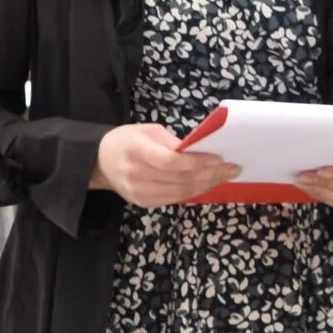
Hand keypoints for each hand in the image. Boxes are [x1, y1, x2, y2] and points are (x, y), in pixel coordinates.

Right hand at [94, 123, 237, 207]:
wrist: (100, 162)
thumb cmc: (126, 140)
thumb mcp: (147, 130)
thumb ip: (172, 142)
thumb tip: (201, 151)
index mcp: (136, 151)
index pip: (171, 161)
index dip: (198, 162)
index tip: (220, 158)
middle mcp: (137, 174)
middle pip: (181, 179)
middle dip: (211, 174)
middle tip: (233, 169)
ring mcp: (140, 192)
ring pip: (182, 192)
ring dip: (207, 185)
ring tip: (224, 177)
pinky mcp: (144, 203)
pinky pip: (176, 198)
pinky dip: (194, 191)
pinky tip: (206, 184)